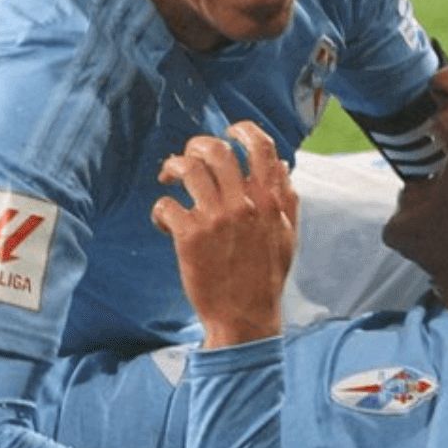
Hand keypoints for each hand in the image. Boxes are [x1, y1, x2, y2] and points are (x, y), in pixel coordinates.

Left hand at [150, 122, 294, 346]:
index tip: (229, 131)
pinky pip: (165, 205)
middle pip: (216, 150)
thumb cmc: (265, 277)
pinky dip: (160, 210)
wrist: (245, 317)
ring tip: (168, 178)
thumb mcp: (287, 235)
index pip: (262, 148)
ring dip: (173, 167)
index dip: (243, 130)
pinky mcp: (189, 236)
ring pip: (187, 168)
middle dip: (196, 145)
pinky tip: (165, 223)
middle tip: (190, 157)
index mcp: (271, 201)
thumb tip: (281, 163)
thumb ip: (285, 198)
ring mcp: (215, 219)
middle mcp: (244, 204)